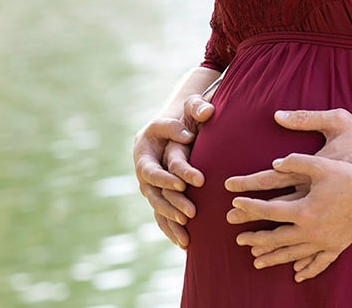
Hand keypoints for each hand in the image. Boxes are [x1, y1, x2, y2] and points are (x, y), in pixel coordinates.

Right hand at [132, 94, 214, 247]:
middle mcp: (144, 170)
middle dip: (172, 205)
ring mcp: (151, 186)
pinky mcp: (161, 196)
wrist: (180, 125)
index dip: (166, 178)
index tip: (183, 185)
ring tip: (187, 238)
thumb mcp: (189, 106)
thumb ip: (196, 106)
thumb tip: (207, 113)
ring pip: (158, 209)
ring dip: (171, 223)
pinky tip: (185, 244)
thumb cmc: (184, 114)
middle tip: (192, 214)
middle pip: (154, 193)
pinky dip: (172, 230)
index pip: (152, 169)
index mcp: (144, 150)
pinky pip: (162, 216)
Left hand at [223, 108, 351, 277]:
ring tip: (257, 260)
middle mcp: (311, 230)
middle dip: (255, 238)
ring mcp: (325, 241)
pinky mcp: (339, 245)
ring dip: (273, 257)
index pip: (268, 210)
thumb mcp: (320, 162)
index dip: (249, 207)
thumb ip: (295, 161)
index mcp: (304, 209)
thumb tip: (274, 164)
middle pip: (276, 238)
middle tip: (238, 239)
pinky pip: (319, 262)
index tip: (234, 205)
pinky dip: (307, 268)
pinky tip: (298, 275)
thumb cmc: (351, 174)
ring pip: (293, 254)